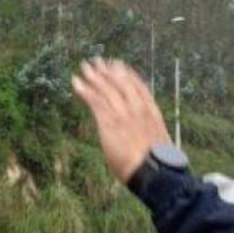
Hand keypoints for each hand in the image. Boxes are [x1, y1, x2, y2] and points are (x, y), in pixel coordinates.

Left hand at [71, 58, 171, 183]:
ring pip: (106, 88)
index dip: (126, 74)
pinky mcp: (109, 121)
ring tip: (84, 67)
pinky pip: (94, 100)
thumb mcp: (158, 144)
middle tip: (98, 61)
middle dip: (107, 70)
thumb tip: (146, 141)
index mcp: (151, 111)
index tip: (119, 65)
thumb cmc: (157, 164)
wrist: (152, 171)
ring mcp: (123, 113)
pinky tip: (76, 82)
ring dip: (93, 76)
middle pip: (120, 82)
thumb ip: (149, 135)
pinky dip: (84, 89)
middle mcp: (137, 107)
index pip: (138, 85)